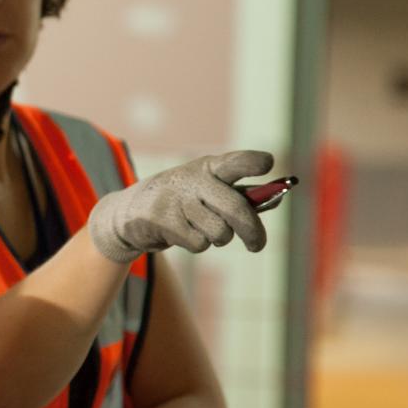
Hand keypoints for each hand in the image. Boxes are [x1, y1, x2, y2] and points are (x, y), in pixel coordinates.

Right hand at [88, 150, 273, 263]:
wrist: (130, 212)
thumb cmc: (182, 201)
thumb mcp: (208, 190)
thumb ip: (240, 194)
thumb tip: (277, 198)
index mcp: (209, 167)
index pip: (235, 162)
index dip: (252, 162)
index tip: (267, 164)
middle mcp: (193, 179)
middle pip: (236, 208)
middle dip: (253, 231)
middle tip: (257, 245)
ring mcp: (176, 199)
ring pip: (220, 232)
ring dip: (217, 238)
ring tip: (202, 228)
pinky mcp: (162, 220)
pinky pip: (199, 243)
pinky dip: (196, 244)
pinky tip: (182, 232)